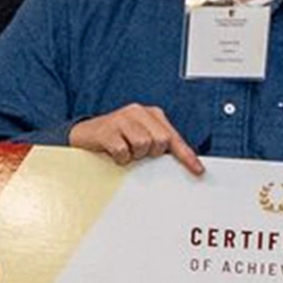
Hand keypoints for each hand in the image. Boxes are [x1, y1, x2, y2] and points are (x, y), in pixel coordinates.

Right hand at [69, 104, 204, 174]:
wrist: (84, 134)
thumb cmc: (117, 137)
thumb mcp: (140, 137)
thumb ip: (158, 144)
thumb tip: (178, 162)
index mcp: (152, 114)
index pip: (174, 137)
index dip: (187, 155)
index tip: (198, 170)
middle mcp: (139, 112)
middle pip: (160, 141)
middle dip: (151, 153)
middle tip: (137, 153)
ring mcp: (122, 118)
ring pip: (142, 145)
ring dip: (133, 155)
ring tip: (124, 150)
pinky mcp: (107, 129)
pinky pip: (122, 151)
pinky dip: (119, 158)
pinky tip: (113, 152)